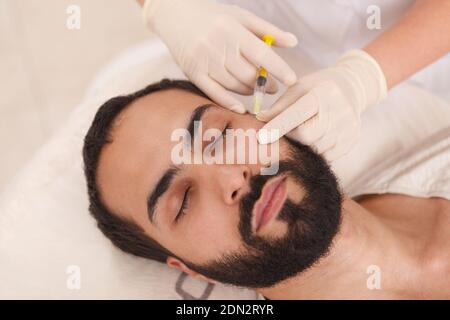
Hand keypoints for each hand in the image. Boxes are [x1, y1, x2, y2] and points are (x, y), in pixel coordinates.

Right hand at [143, 0, 297, 112]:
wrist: (174, 14)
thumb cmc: (212, 15)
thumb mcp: (240, 16)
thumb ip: (267, 30)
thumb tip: (293, 42)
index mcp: (232, 30)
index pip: (261, 53)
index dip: (278, 68)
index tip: (291, 80)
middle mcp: (218, 46)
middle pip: (248, 73)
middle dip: (264, 83)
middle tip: (272, 86)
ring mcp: (204, 61)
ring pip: (233, 84)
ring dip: (249, 91)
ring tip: (256, 89)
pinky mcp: (193, 73)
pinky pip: (214, 92)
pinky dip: (229, 102)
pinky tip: (240, 107)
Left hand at [256, 49, 386, 160]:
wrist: (351, 89)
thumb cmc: (317, 88)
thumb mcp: (297, 89)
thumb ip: (279, 107)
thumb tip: (259, 120)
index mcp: (323, 93)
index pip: (296, 115)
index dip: (277, 127)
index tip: (261, 137)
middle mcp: (339, 111)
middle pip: (306, 136)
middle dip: (291, 136)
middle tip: (286, 130)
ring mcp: (348, 128)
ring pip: (315, 149)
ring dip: (303, 145)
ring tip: (303, 131)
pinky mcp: (351, 141)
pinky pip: (326, 156)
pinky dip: (315, 151)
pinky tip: (315, 138)